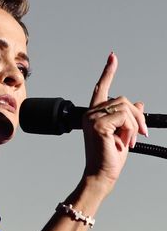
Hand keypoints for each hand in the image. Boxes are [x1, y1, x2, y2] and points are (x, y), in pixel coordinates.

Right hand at [81, 52, 147, 188]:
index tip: (112, 56)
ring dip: (134, 125)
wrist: (102, 174)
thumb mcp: (125, 133)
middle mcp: (90, 114)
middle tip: (140, 134)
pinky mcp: (98, 125)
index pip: (101, 88)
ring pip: (126, 108)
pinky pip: (125, 117)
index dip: (108, 71)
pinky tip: (124, 141)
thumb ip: (129, 117)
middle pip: (123, 99)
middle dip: (137, 117)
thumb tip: (139, 103)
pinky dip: (130, 130)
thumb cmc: (110, 156)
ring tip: (129, 140)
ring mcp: (92, 118)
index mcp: (94, 114)